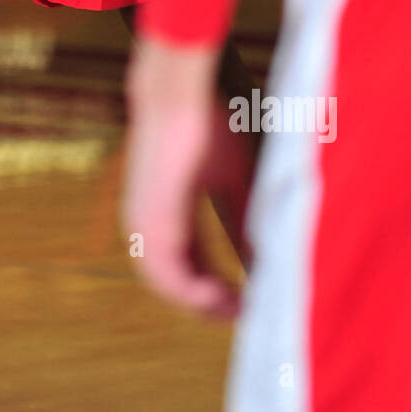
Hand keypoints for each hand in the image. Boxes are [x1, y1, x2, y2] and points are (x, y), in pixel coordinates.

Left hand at [122, 36, 249, 317]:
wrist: (178, 97)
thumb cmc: (206, 124)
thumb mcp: (234, 179)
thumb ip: (245, 218)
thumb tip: (266, 257)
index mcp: (167, 212)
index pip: (189, 262)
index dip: (218, 285)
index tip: (248, 299)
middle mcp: (148, 224)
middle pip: (178, 280)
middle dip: (214, 302)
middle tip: (249, 314)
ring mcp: (144, 226)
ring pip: (170, 287)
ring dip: (206, 306)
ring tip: (240, 312)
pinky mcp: (148, 225)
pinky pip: (168, 279)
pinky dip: (196, 297)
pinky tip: (226, 301)